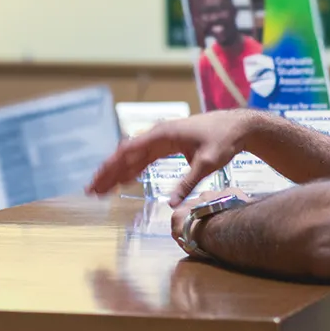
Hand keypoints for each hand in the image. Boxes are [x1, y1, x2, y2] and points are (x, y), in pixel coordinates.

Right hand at [86, 111, 257, 205]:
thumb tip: (171, 204)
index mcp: (162, 134)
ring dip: (117, 172)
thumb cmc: (223, 140)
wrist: (237, 126)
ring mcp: (160, 140)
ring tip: (101, 189)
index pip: (129, 151)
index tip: (99, 181)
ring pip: (132, 157)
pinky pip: (144, 158)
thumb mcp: (208, 163)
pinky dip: (132, 170)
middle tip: (91, 190)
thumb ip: (188, 182)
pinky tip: (124, 182)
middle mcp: (156, 135)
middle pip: (125, 154)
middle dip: (108, 173)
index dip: (112, 167)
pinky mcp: (167, 145)